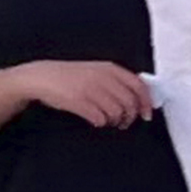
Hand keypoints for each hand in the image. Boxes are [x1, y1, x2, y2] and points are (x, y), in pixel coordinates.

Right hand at [27, 61, 158, 130]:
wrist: (43, 77)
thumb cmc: (71, 76)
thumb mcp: (96, 70)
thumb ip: (116, 80)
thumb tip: (137, 96)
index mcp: (110, 68)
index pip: (138, 85)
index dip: (146, 102)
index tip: (147, 114)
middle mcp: (103, 77)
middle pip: (129, 102)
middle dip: (130, 116)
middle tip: (125, 122)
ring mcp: (91, 89)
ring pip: (117, 112)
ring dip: (116, 121)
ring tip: (109, 121)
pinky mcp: (79, 102)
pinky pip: (100, 118)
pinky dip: (101, 122)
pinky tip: (96, 120)